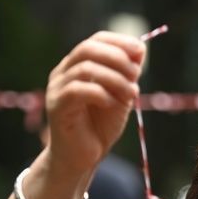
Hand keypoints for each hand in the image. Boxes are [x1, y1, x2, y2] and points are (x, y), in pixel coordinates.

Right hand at [44, 31, 144, 181]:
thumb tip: (140, 49)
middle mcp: (63, 73)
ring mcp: (57, 89)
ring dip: (114, 78)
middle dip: (117, 57)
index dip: (118, 41)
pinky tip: (113, 104)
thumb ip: (127, 74)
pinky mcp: (57, 107)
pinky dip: (101, 93)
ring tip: (132, 94)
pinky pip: (77, 90)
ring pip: (84, 69)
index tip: (140, 50)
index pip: (95, 40)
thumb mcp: (120, 96)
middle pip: (87, 49)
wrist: (83, 158)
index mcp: (77, 66)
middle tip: (136, 74)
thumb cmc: (100, 127)